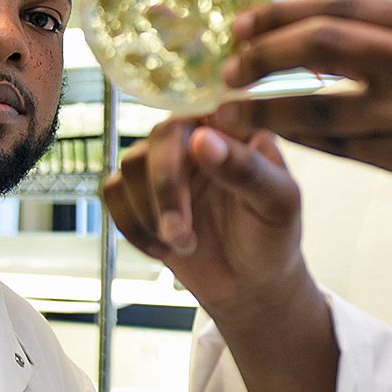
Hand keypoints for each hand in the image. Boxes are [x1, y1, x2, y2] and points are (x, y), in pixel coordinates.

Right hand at [102, 119, 307, 321]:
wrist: (248, 284)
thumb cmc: (273, 237)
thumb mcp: (278, 204)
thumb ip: (247, 169)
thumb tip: (202, 138)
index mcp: (236, 127)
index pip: (205, 107)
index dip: (192, 132)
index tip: (195, 156)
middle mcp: (197, 136)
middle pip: (160, 137)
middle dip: (165, 188)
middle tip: (180, 233)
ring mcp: (167, 163)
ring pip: (131, 165)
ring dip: (150, 213)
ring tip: (184, 245)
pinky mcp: (141, 192)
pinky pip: (113, 192)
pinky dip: (133, 226)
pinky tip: (163, 249)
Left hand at [216, 0, 391, 232]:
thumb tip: (315, 33)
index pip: (341, 6)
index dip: (283, 12)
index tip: (242, 24)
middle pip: (321, 42)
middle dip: (264, 52)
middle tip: (228, 67)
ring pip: (317, 101)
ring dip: (263, 105)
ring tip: (230, 109)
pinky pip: (336, 144)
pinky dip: (296, 138)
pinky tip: (271, 136)